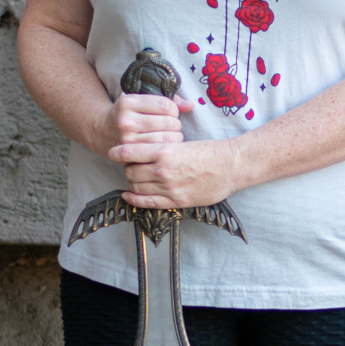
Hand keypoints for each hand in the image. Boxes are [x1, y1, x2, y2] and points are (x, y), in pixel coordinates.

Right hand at [91, 91, 188, 160]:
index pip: (165, 105)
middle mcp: (126, 120)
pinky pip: (159, 151)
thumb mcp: (141, 101)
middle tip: (172, 126)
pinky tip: (165, 145)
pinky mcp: (131, 153)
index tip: (171, 112)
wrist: (102, 131)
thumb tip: (190, 105)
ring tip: (170, 135)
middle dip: (176, 124)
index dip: (174, 109)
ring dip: (175, 137)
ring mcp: (127, 139)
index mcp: (128, 102)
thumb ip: (167, 100)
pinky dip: (168, 148)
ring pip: (166, 139)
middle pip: (168, 122)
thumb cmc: (129, 113)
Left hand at [110, 133, 243, 210]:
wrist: (231, 166)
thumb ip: (162, 149)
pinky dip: (134, 199)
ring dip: (132, 182)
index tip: (113, 152)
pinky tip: (129, 195)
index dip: (117, 152)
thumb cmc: (210, 151)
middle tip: (131, 165)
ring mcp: (169, 187)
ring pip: (136, 186)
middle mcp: (163, 170)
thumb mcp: (183, 142)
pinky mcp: (176, 201)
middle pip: (130, 171)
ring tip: (135, 177)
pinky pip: (147, 203)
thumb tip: (144, 150)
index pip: (129, 152)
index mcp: (165, 150)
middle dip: (127, 167)